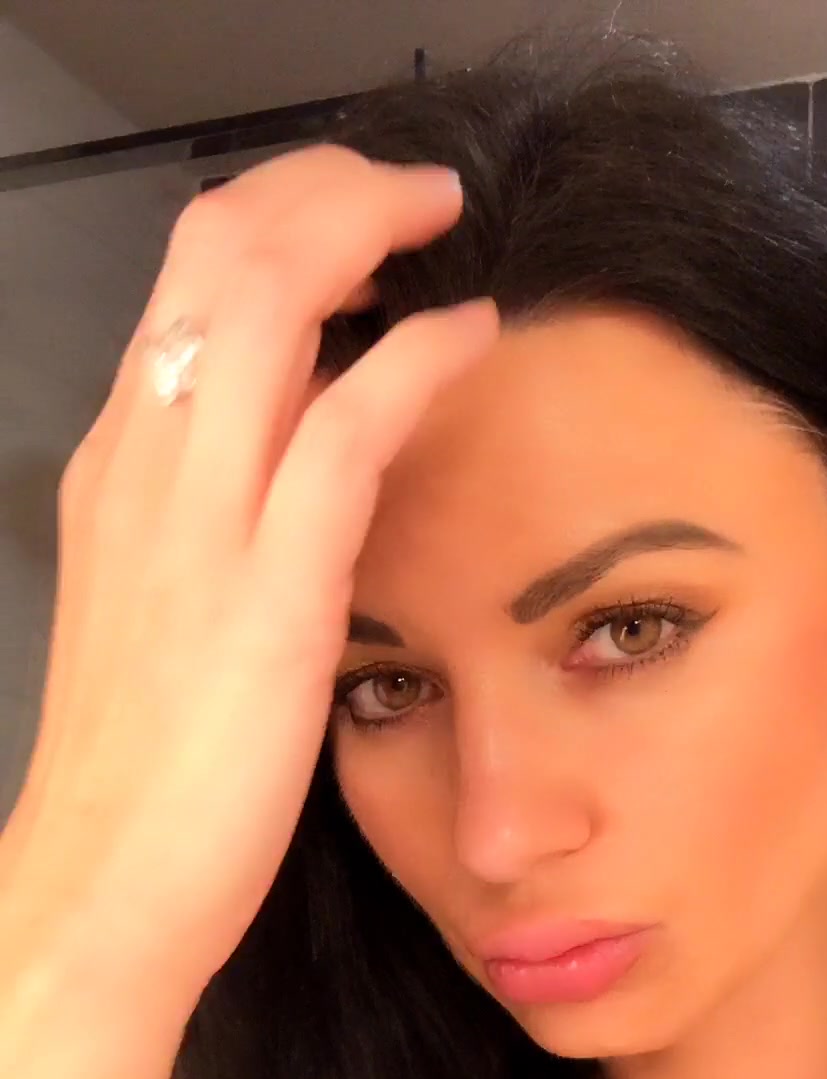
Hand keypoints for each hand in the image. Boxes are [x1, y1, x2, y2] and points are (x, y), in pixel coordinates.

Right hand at [4, 143, 497, 1019]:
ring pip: (267, 300)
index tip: (354, 221)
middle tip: (411, 190)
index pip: (182, 283)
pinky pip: (345, 427)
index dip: (275, 219)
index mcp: (122, 474)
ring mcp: (199, 524)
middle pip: (216, 251)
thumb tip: (298, 447)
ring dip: (366, 229)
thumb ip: (218, 521)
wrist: (103, 891)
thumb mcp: (166, 614)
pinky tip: (470, 334)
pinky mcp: (267, 593)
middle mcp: (145, 470)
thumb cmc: (146, 774)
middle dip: (321, 185)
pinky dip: (415, 356)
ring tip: (442, 221)